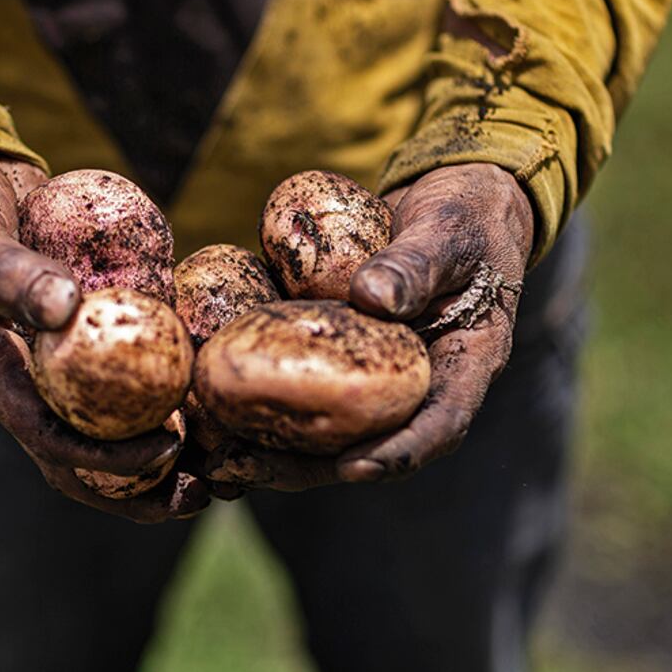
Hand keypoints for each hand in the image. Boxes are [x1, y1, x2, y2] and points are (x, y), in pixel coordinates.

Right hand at [0, 144, 210, 521]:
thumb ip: (7, 269)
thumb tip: (65, 307)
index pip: (48, 438)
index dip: (107, 457)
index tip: (169, 449)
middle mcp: (20, 381)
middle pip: (81, 461)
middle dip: (141, 491)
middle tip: (206, 493)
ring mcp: (49, 365)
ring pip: (106, 431)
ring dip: (161, 462)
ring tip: (221, 469)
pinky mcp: (78, 340)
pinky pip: (122, 381)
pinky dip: (164, 397)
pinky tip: (213, 396)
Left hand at [202, 163, 531, 488]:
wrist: (448, 200)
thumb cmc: (465, 216)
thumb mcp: (450, 234)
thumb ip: (417, 264)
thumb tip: (370, 297)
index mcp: (463, 366)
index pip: (440, 424)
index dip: (399, 452)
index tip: (354, 468)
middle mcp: (415, 384)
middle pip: (365, 442)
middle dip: (305, 467)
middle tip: (246, 470)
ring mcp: (371, 374)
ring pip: (324, 427)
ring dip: (269, 448)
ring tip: (212, 457)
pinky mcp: (335, 355)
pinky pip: (299, 384)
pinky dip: (256, 398)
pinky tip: (206, 404)